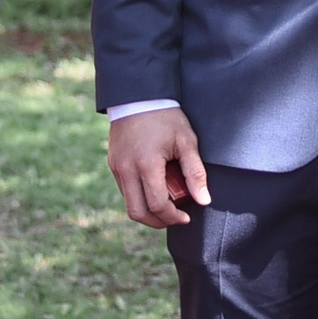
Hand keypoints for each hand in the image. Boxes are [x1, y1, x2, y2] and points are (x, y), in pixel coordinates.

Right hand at [108, 107, 210, 228]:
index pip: (157, 205)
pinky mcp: (113, 164)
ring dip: (148, 210)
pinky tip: (155, 189)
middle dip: (157, 221)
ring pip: (129, 204)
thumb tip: (204, 200)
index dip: (172, 217)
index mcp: (146, 165)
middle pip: (137, 213)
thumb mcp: (186, 142)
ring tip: (167, 204)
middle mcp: (127, 169)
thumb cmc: (166, 117)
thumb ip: (195, 173)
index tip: (185, 217)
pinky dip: (139, 197)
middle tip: (174, 217)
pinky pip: (125, 190)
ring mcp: (117, 168)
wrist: (138, 96)